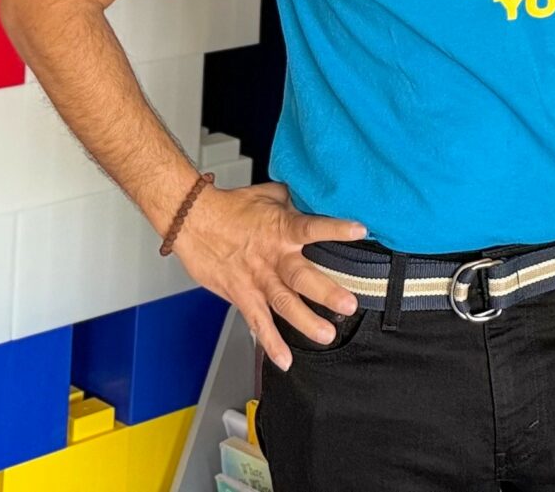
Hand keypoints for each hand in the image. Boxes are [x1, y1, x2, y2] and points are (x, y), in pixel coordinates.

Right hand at [168, 181, 367, 368]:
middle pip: (302, 277)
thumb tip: (317, 196)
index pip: (312, 227)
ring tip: (326, 335)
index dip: (336, 229)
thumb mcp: (270, 195)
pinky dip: (270, 343)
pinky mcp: (241, 295)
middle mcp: (272, 258)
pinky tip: (284, 360)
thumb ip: (296, 201)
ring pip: (284, 305)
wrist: (193, 221)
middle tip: (349, 305)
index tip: (360, 231)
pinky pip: (258, 322)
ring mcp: (257, 280)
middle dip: (327, 292)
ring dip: (306, 322)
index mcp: (282, 229)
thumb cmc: (231, 207)